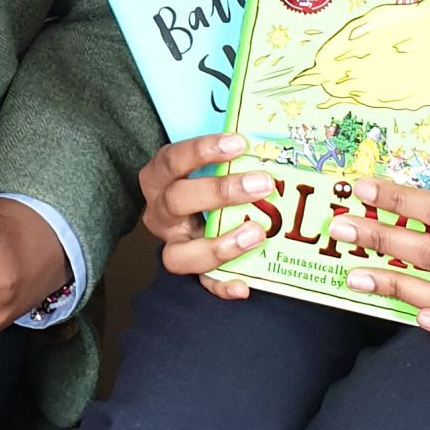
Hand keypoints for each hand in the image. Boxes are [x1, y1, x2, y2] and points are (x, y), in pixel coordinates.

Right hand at [138, 132, 275, 300]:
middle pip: (177, 201)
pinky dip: (220, 286)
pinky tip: (244, 286)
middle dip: (221, 192)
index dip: (203, 151)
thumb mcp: (203, 163)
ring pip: (179, 254)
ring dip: (219, 245)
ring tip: (256, 234)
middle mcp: (160, 212)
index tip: (239, 143)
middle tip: (262, 184)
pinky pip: (200, 283)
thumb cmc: (200, 180)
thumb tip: (269, 144)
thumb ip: (228, 157)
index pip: (173, 159)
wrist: (186, 214)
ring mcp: (172, 243)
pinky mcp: (188, 269)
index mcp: (159, 178)